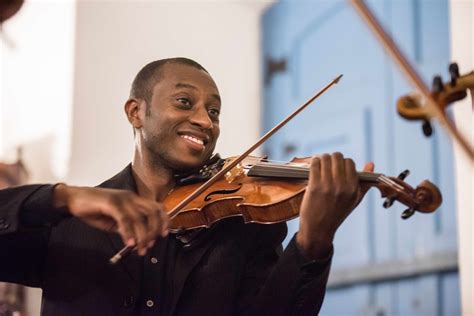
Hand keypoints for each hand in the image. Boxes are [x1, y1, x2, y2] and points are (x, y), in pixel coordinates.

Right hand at [53, 184, 168, 255]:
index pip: (156, 207)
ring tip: (139, 249)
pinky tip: (130, 243)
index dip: (164, 220)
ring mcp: (122, 198)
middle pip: (153, 212)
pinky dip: (129, 232)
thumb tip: (138, 241)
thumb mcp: (114, 222)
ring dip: (142, 236)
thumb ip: (127, 228)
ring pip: (140, 218)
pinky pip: (125, 219)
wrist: (73, 199)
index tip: (164, 234)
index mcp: (134, 200)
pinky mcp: (111, 202)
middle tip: (149, 245)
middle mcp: (131, 197)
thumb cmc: (94, 209)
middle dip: (154, 230)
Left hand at [296, 153, 373, 258]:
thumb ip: (364, 182)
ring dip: (322, 158)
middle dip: (331, 158)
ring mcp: (328, 186)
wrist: (319, 230)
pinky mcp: (315, 187)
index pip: (350, 163)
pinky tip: (314, 166)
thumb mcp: (354, 200)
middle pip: (337, 157)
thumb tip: (371, 164)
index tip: (336, 167)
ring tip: (320, 164)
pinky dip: (314, 162)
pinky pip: (315, 165)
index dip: (342, 162)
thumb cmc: (336, 214)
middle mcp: (342, 186)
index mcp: (354, 189)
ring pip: (325, 158)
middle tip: (327, 163)